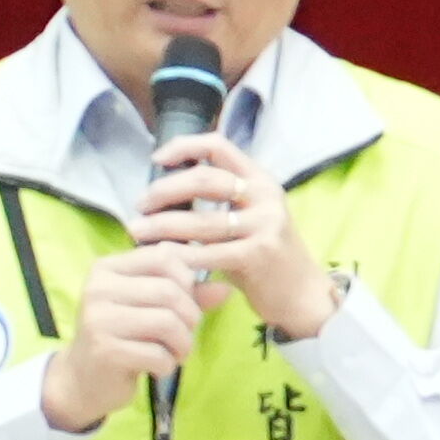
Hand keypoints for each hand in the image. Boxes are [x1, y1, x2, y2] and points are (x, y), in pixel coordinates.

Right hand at [39, 241, 210, 433]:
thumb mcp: (151, 309)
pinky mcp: (105, 351)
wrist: (83, 380)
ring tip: (175, 353)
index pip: (164, 256)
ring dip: (183, 344)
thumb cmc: (123, 337)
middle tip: (184, 336)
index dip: (188, 280)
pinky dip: (168, 365)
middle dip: (190, 318)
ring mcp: (98, 319)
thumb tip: (226, 288)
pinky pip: (157, 354)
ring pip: (168, 322)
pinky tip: (157, 368)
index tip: (186, 303)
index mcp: (109, 268)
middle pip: (170, 291)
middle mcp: (99, 288)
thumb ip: (188, 295)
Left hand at [134, 134, 336, 345]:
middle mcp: (265, 197)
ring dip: (162, 225)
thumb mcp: (251, 216)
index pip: (218, 146)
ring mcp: (265, 225)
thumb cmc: (265, 255)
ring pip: (201, 220)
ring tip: (138, 230)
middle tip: (140, 205)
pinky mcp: (258, 255)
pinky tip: (162, 257)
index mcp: (260, 180)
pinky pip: (208, 253)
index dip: (183, 146)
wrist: (301, 294)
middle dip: (164, 190)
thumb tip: (165, 189)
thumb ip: (220, 200)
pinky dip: (181, 255)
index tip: (157, 159)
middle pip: (204, 180)